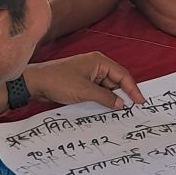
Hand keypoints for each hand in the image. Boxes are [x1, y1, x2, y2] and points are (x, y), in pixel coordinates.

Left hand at [25, 52, 146, 109]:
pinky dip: (102, 100)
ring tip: (119, 113)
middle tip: (132, 110)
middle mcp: (96, 65)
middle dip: (123, 95)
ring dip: (111, 99)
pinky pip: (97, 91)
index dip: (133, 89)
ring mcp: (88, 74)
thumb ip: (105, 98)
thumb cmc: (58, 81)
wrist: (35, 83)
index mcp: (99, 61)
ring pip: (107, 88)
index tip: (140, 102)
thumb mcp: (84, 92)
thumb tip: (121, 104)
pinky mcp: (82, 82)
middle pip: (116, 81)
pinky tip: (105, 110)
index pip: (123, 75)